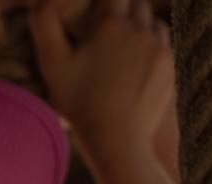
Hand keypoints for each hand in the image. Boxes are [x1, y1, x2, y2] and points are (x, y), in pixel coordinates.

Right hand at [27, 0, 172, 161]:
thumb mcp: (53, 65)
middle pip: (137, 3)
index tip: (100, 7)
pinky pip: (165, 46)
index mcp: (111, 23)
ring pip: (154, 23)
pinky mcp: (171, 67)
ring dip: (141, 27)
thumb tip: (41, 1)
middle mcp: (140, 29)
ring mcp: (160, 48)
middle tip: (110, 26)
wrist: (118, 141)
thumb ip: (45, 25)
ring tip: (126, 44)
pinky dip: (153, 48)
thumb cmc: (80, 105)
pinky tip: (139, 63)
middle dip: (124, 9)